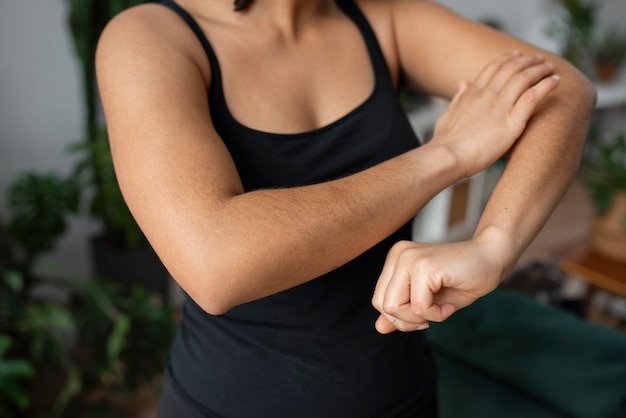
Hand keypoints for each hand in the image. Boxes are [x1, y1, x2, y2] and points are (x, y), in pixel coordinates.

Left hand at [371, 238, 505, 333]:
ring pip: (394, 307)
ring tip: (442, 308)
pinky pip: (419, 307)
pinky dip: (436, 315)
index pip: (379, 300)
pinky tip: (450, 304)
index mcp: (395, 259)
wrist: (492, 258)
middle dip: (408, 320)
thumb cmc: (462, 280)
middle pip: (382, 305)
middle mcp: (398, 255)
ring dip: (421, 318)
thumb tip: (378, 328)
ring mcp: (409, 258)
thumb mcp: (428, 301)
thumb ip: (402, 312)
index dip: (401, 317)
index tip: (425, 314)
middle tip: (433, 314)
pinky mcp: (424, 266)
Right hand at [430, 51, 559, 177]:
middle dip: (526, 60)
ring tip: (549, 67)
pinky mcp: (511, 124)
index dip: (506, 59)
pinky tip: (555, 81)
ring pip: (523, 79)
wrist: (447, 157)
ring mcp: (499, 108)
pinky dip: (546, 86)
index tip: (516, 55)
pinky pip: (532, 98)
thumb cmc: (445, 142)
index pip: (492, 68)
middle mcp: (487, 96)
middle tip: (537, 58)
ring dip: (539, 69)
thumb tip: (463, 82)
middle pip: (510, 69)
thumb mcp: (447, 115)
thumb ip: (457, 98)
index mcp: (472, 93)